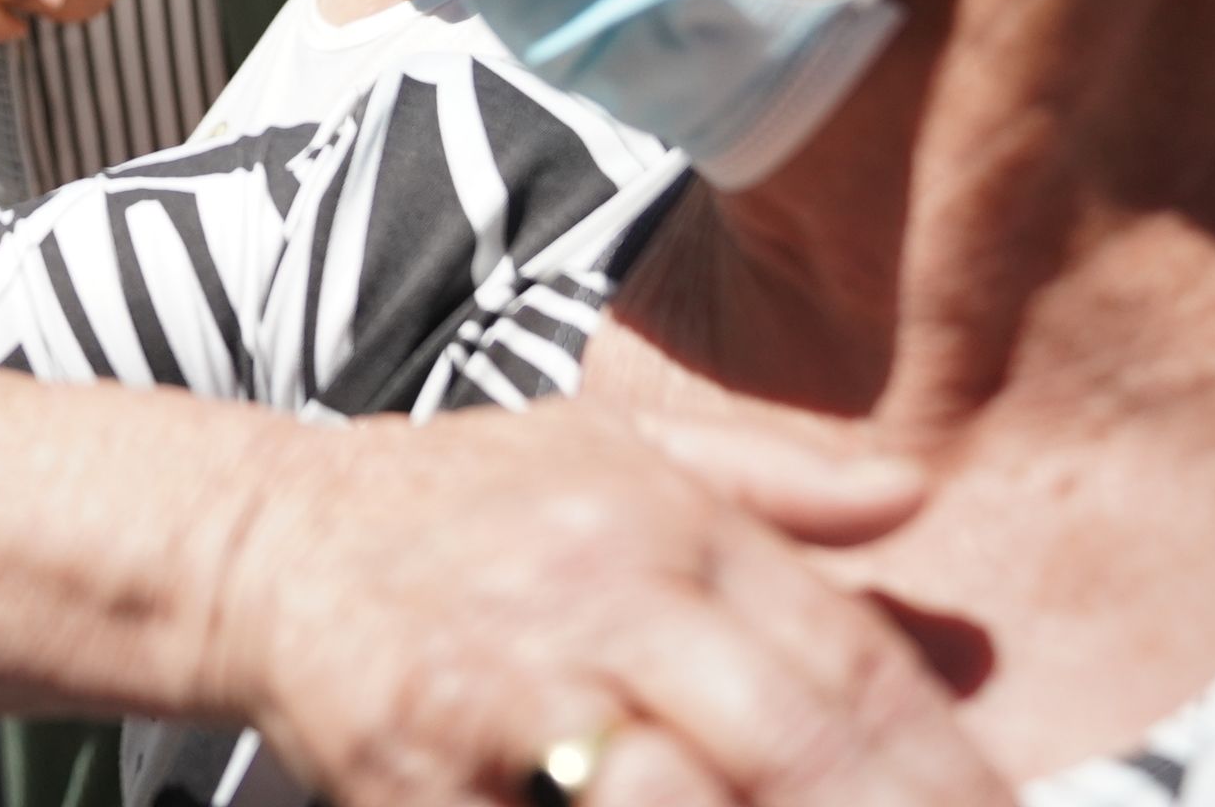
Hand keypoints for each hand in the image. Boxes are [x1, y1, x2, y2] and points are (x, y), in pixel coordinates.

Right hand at [218, 408, 1012, 806]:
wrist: (265, 540)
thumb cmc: (458, 502)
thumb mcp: (611, 445)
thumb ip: (772, 480)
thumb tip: (919, 494)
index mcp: (662, 525)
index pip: (849, 662)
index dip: (949, 768)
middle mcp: (600, 604)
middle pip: (792, 747)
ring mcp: (508, 702)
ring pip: (678, 803)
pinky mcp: (419, 782)